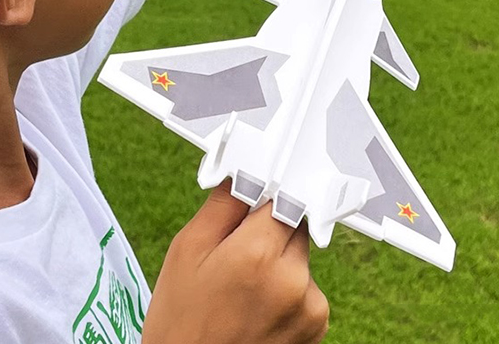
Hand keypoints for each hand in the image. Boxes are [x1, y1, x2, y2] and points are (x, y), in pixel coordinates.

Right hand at [143, 182, 329, 343]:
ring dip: (280, 260)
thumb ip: (223, 204)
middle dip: (269, 229)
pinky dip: (288, 289)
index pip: (282, 193)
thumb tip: (244, 171)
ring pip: (300, 255)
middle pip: (294, 223)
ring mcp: (311, 307)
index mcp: (259, 253)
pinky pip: (307, 286)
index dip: (264, 195)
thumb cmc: (181, 325)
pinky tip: (258, 308)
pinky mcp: (318, 328)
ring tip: (243, 289)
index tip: (251, 201)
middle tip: (235, 254)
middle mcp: (294, 278)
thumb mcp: (186, 252)